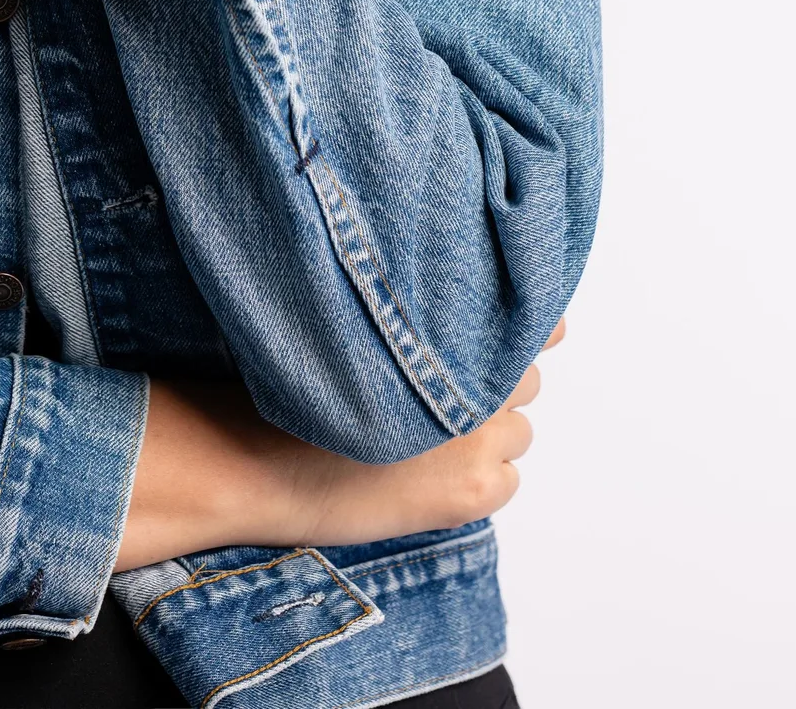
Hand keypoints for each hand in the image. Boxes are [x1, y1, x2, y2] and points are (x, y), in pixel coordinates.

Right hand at [116, 320, 565, 570]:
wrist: (265, 459)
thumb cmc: (297, 382)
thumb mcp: (356, 323)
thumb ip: (417, 309)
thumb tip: (479, 300)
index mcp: (450, 332)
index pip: (530, 326)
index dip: (520, 327)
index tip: (504, 327)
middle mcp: (479, 384)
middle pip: (524, 377)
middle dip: (494, 382)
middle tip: (442, 392)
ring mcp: (479, 443)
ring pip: (519, 429)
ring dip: (491, 430)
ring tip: (434, 436)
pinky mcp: (472, 495)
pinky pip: (509, 478)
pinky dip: (485, 476)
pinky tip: (435, 471)